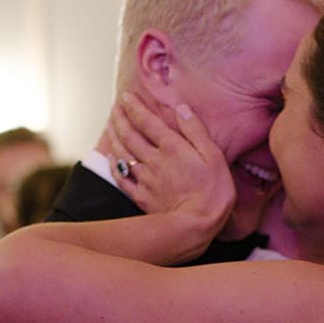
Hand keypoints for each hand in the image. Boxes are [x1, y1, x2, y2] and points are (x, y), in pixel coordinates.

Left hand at [104, 93, 235, 235]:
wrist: (197, 225)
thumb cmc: (213, 191)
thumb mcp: (214, 156)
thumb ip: (196, 130)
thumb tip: (181, 108)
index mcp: (172, 148)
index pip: (148, 121)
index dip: (135, 107)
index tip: (126, 96)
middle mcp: (154, 160)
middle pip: (130, 135)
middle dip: (120, 118)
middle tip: (114, 107)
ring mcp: (145, 179)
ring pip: (122, 154)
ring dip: (114, 137)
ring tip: (109, 126)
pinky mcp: (142, 197)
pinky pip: (122, 179)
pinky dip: (113, 166)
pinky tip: (111, 158)